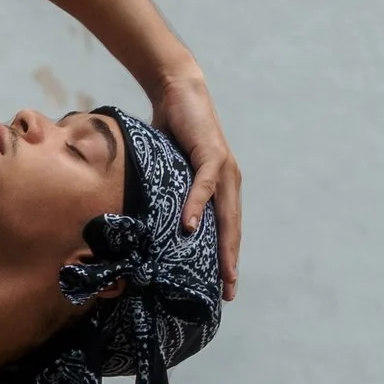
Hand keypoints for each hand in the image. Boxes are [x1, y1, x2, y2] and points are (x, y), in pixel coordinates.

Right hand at [149, 65, 240, 297]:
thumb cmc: (171, 132)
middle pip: (232, 229)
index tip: (224, 288)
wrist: (178, 91)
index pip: (227, 230)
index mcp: (222, 188)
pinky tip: (190, 227)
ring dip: (223, 244)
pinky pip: (205, 186)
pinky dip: (198, 206)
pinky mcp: (212, 154)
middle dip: (230, 261)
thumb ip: (171, 193)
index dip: (226, 258)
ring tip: (222, 272)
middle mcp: (229, 182)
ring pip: (226, 214)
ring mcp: (223, 169)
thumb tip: (151, 220)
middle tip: (228, 291)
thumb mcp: (171, 171)